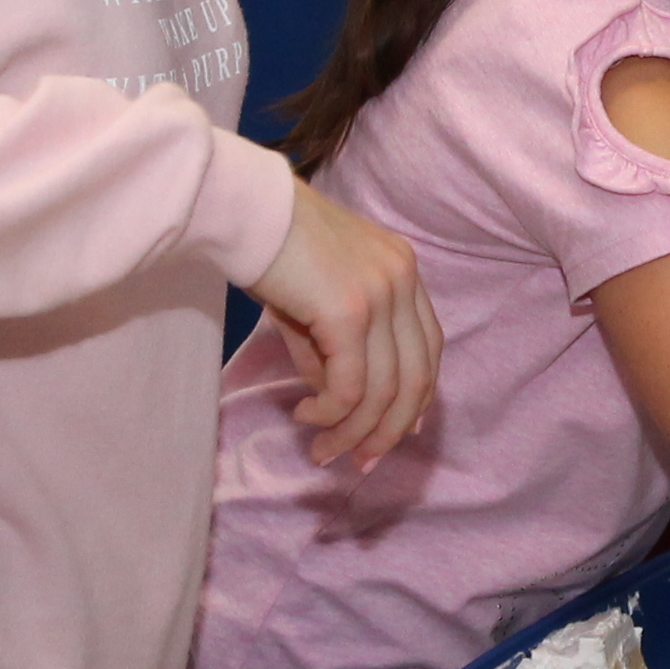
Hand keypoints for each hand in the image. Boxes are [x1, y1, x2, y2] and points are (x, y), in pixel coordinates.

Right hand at [246, 188, 443, 466]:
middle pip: (418, 376)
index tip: (395, 432)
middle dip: (391, 429)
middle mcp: (403, 279)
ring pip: (385, 389)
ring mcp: (382, 293)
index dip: (417, 397)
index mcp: (402, 269)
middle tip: (361, 461)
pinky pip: (352, 385)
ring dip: (354, 432)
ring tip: (323, 451)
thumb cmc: (269, 247)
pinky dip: (332, 414)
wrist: (241, 207)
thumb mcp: (315, 298)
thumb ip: (335, 347)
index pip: (428, 347)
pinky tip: (306, 417)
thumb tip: (339, 405)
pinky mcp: (350, 310)